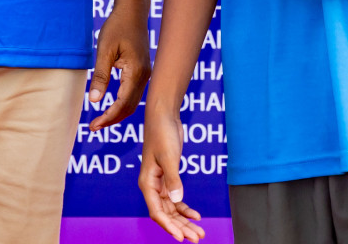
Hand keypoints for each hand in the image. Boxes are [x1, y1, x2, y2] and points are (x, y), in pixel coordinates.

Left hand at [88, 8, 149, 129]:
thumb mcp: (104, 50)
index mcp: (136, 71)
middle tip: (93, 127)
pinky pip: (134, 93)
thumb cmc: (117, 27)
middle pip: (130, 107)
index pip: (123, 103)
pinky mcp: (143, 71)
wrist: (132, 12)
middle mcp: (145, 76)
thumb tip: (94, 101)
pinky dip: (122, 103)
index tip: (93, 125)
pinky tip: (111, 106)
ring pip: (133, 102)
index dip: (109, 117)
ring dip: (117, 113)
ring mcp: (146, 74)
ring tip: (99, 120)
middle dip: (112, 119)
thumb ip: (100, 76)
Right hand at [139, 106, 203, 241]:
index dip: (169, 227)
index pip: (157, 213)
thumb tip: (178, 200)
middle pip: (166, 215)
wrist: (164, 116)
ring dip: (185, 221)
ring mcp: (161, 184)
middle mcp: (152, 187)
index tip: (181, 238)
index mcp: (147, 184)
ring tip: (200, 232)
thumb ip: (173, 179)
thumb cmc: (162, 134)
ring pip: (172, 210)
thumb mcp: (169, 156)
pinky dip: (185, 209)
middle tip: (198, 238)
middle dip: (181, 227)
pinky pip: (176, 200)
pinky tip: (197, 216)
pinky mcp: (169, 178)